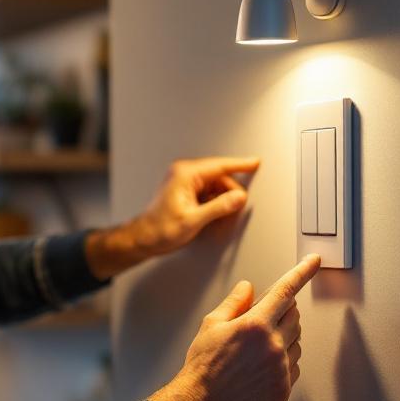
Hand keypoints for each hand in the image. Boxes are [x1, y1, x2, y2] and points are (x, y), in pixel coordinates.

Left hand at [84, 157, 259, 279]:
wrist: (143, 238)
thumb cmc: (160, 229)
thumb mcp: (193, 221)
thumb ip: (218, 208)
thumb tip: (238, 197)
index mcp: (186, 175)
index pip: (220, 165)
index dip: (241, 165)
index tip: (256, 162)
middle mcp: (185, 173)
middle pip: (220, 178)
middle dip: (230, 195)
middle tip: (234, 212)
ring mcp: (185, 181)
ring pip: (215, 187)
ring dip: (222, 202)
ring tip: (218, 221)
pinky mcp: (186, 190)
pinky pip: (208, 193)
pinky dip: (214, 205)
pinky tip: (211, 218)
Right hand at [147, 254, 320, 400]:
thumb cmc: (202, 367)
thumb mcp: (211, 325)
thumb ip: (235, 303)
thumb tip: (247, 288)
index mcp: (255, 325)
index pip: (286, 290)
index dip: (302, 272)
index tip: (314, 262)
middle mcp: (273, 345)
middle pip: (295, 316)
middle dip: (282, 312)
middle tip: (261, 321)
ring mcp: (281, 369)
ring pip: (297, 342)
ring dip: (283, 338)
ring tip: (255, 351)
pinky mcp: (283, 389)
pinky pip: (294, 367)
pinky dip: (283, 362)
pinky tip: (260, 368)